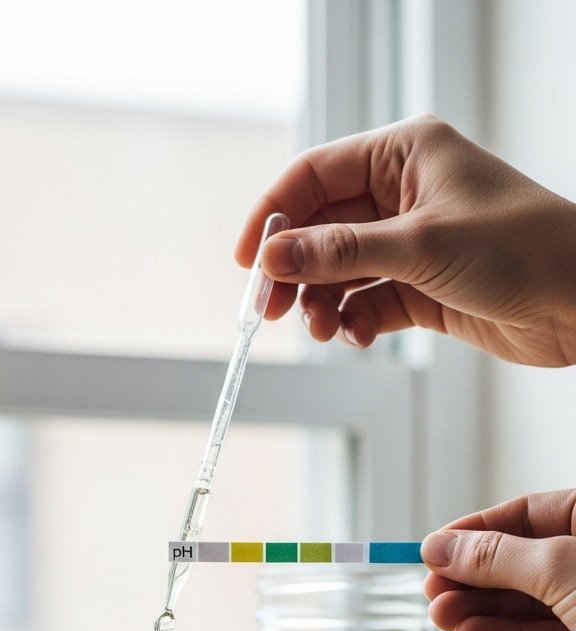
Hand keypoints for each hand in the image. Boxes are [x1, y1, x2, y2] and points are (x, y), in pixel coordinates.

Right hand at [236, 115, 575, 366]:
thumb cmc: (522, 249)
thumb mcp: (419, 247)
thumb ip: (339, 253)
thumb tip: (274, 258)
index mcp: (404, 154)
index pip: (314, 176)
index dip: (274, 217)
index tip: (248, 264)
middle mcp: (404, 192)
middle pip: (321, 227)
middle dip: (296, 270)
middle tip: (271, 310)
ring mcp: (413, 241)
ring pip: (342, 271)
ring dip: (323, 302)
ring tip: (322, 330)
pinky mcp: (425, 287)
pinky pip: (369, 302)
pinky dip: (355, 321)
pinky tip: (357, 336)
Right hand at [421, 490, 575, 630]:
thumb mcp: (559, 565)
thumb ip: (497, 557)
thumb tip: (440, 548)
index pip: (526, 514)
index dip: (476, 531)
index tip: (434, 550)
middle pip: (520, 563)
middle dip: (472, 580)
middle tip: (432, 590)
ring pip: (527, 606)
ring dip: (480, 612)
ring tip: (442, 616)